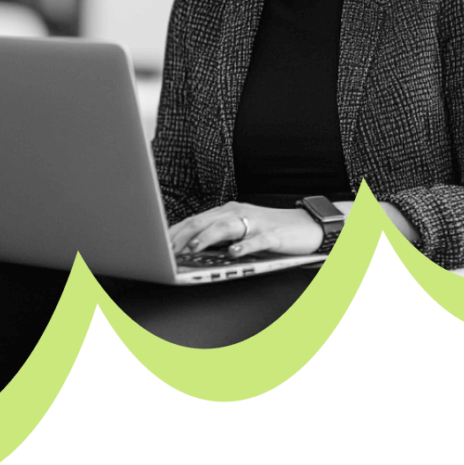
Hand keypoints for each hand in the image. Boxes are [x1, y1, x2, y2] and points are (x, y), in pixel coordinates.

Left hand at [168, 201, 324, 257]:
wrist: (305, 226)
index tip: (157, 244)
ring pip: (227, 226)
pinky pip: (257, 240)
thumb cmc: (269, 230)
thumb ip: (218, 237)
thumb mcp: (239, 231)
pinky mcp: (273, 235)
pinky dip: (243, 246)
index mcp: (227, 212)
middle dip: (184, 235)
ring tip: (194, 248)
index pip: (195, 219)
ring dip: (208, 237)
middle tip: (167, 249)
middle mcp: (238, 213)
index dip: (175, 231)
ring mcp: (256, 223)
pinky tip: (233, 252)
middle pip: (205, 221)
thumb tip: (188, 249)